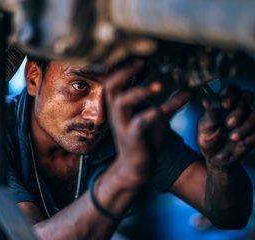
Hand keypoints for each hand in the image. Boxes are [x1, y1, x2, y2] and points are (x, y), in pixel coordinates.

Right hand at [104, 63, 190, 181]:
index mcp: (121, 105)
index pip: (115, 79)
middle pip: (110, 86)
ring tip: (159, 85)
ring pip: (121, 103)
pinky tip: (160, 110)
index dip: (126, 67)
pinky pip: (136, 124)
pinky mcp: (131, 139)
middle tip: (141, 63)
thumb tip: (189, 89)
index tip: (143, 60)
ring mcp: (122, 125)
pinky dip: (148, 116)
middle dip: (124, 72)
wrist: (135, 168)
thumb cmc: (144, 140)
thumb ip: (170, 103)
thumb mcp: (158, 118)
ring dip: (139, 91)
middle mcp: (117, 113)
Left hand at [198, 85, 254, 167]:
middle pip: (248, 96)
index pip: (233, 89)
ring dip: (246, 125)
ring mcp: (249, 119)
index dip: (231, 95)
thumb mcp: (204, 127)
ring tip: (232, 137)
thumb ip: (209, 114)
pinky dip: (251, 136)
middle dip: (239, 109)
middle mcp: (239, 108)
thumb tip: (207, 101)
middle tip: (228, 123)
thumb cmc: (208, 137)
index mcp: (225, 103)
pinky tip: (241, 143)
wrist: (215, 157)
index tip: (224, 105)